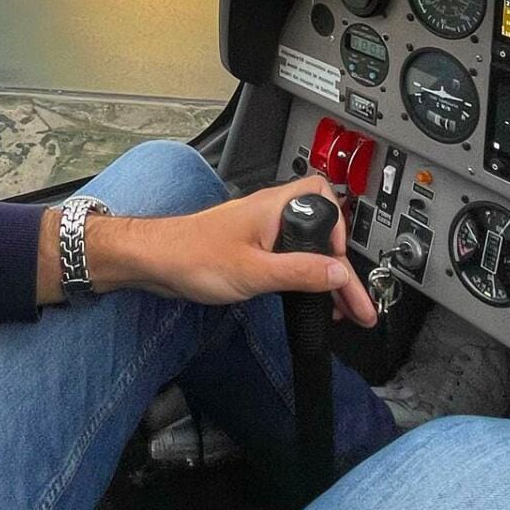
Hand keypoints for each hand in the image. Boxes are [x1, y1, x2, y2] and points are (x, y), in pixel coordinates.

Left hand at [49, 174, 376, 327]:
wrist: (155, 261)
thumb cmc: (192, 256)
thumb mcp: (253, 271)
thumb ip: (299, 272)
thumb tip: (340, 273)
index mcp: (275, 207)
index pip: (326, 202)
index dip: (340, 232)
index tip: (342, 268)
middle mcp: (270, 213)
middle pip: (321, 229)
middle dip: (341, 266)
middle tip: (355, 302)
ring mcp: (261, 230)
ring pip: (306, 246)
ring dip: (324, 274)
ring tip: (339, 307)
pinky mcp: (251, 247)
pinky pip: (288, 257)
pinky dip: (304, 277)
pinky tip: (308, 297)